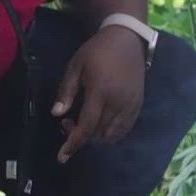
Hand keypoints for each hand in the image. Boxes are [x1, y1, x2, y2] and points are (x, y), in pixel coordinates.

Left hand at [52, 26, 147, 162]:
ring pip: (112, 135)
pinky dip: (111, 134)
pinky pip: (125, 129)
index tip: (62, 157)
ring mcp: (131, 104)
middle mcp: (118, 102)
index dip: (73, 143)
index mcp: (101, 91)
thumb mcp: (75, 66)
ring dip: (95, 137)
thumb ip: (66, 91)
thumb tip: (57, 114)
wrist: (127, 39)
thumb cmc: (97, 51)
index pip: (87, 126)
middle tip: (67, 123)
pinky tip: (100, 125)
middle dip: (81, 137)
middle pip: (99, 134)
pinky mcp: (139, 105)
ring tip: (82, 123)